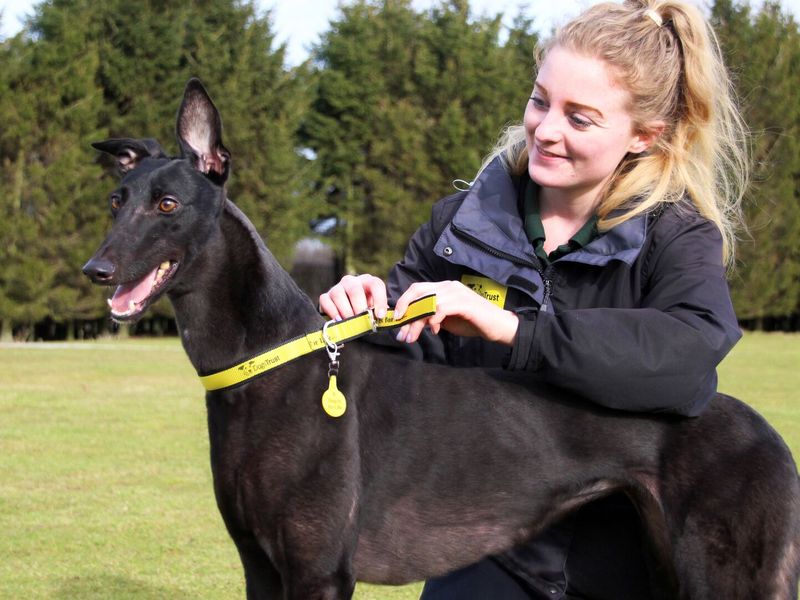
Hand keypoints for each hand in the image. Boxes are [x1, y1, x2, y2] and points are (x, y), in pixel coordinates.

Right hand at [319, 274, 388, 320]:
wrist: (346, 309)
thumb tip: (381, 320)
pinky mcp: (326, 296)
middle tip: (363, 321)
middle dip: (359, 307)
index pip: (376, 284)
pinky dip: (332, 312)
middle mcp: (352, 281)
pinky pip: (326, 301)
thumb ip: (378, 312)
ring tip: (351, 322)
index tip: (380, 316)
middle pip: (355, 290)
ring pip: (339, 294)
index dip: (380, 300)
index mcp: (367, 281)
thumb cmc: (364, 309)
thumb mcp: (374, 308)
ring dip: (346, 311)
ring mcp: (337, 287)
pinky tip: (338, 320)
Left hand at [393, 281, 518, 345]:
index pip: (417, 289)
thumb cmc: (473, 323)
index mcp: (443, 287)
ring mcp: (456, 292)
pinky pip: (440, 308)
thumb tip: (414, 322)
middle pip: (417, 293)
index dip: (404, 303)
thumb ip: (431, 317)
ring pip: (427, 303)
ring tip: (412, 338)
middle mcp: (448, 286)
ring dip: (416, 322)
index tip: (396, 321)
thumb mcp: (446, 320)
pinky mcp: (463, 302)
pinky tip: (435, 330)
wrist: (498, 326)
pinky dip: (433, 320)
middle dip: (405, 313)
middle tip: (401, 333)